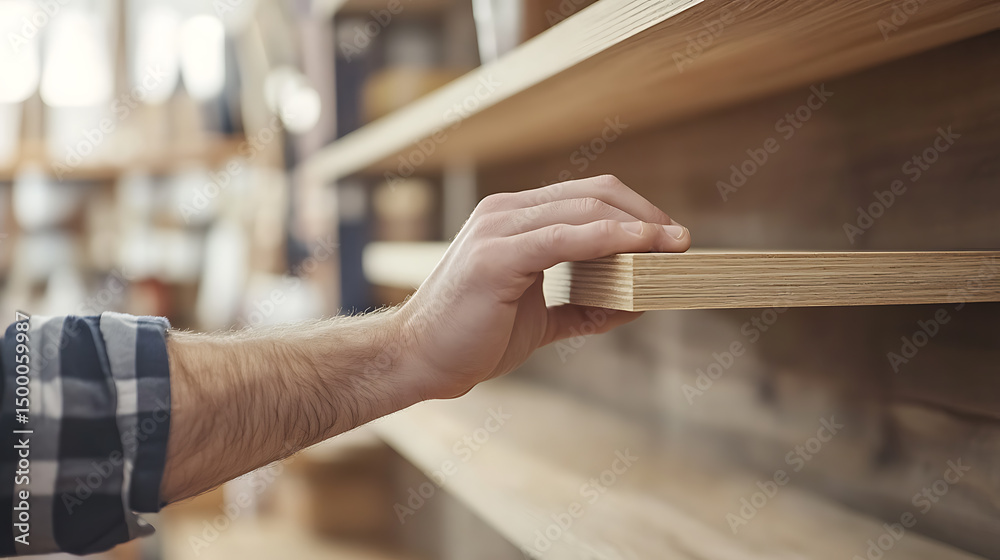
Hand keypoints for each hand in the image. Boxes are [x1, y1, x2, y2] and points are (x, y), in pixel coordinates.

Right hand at [392, 175, 690, 400]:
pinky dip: (611, 238)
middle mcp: (505, 212)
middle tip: (682, 241)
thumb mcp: (540, 319)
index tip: (669, 238)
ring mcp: (499, 228)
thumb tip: (636, 305)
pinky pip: (567, 236)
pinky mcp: (497, 254)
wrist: (420, 359)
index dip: (634, 212)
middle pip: (593, 194)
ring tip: (674, 245)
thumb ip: (583, 308)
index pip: (586, 197)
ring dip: (639, 224)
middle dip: (646, 215)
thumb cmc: (473, 338)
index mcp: (513, 219)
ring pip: (585, 208)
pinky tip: (643, 247)